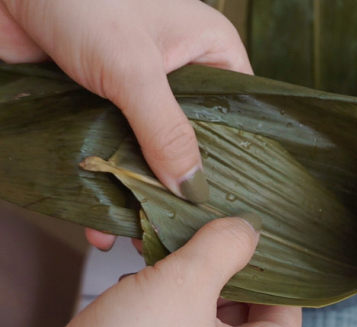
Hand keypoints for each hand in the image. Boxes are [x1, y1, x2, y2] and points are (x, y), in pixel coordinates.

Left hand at [0, 0, 251, 249]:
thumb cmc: (83, 1)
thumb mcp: (134, 69)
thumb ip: (166, 131)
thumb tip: (192, 189)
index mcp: (209, 50)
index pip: (240, 113)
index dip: (235, 159)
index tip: (227, 205)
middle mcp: (180, 71)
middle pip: (194, 140)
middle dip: (180, 187)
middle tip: (181, 232)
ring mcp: (137, 87)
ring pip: (151, 151)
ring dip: (139, 194)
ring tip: (137, 238)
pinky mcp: (98, 101)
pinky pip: (112, 150)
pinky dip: (105, 184)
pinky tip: (99, 222)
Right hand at [0, 217, 301, 326]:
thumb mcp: (184, 284)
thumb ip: (226, 247)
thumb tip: (248, 229)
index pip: (287, 299)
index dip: (262, 258)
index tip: (240, 224)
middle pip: (249, 306)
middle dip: (217, 267)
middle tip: (195, 231)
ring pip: (211, 316)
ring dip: (186, 282)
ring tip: (159, 256)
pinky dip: (166, 307)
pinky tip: (139, 288)